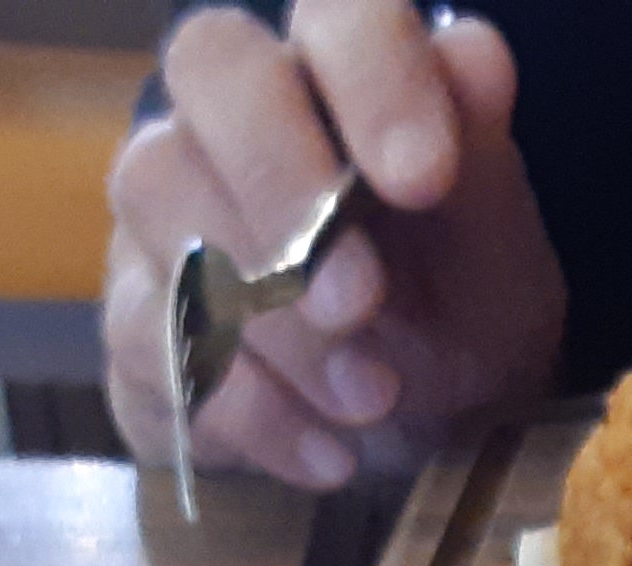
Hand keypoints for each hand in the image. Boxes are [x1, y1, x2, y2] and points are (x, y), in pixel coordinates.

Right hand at [105, 0, 564, 491]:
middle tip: (364, 301)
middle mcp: (238, 114)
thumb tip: (476, 57)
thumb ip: (482, 160)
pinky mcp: (136, 313)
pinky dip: (251, 409)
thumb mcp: (495, 255)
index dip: (371, 76)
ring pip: (163, 199)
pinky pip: (151, 335)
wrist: (419, 436)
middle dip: (285, 188)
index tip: (425, 178)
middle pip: (210, 68)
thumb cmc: (459, 315)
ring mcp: (168, 207)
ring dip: (272, 317)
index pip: (334, 11)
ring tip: (372, 398)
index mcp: (343, 78)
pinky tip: (328, 455)